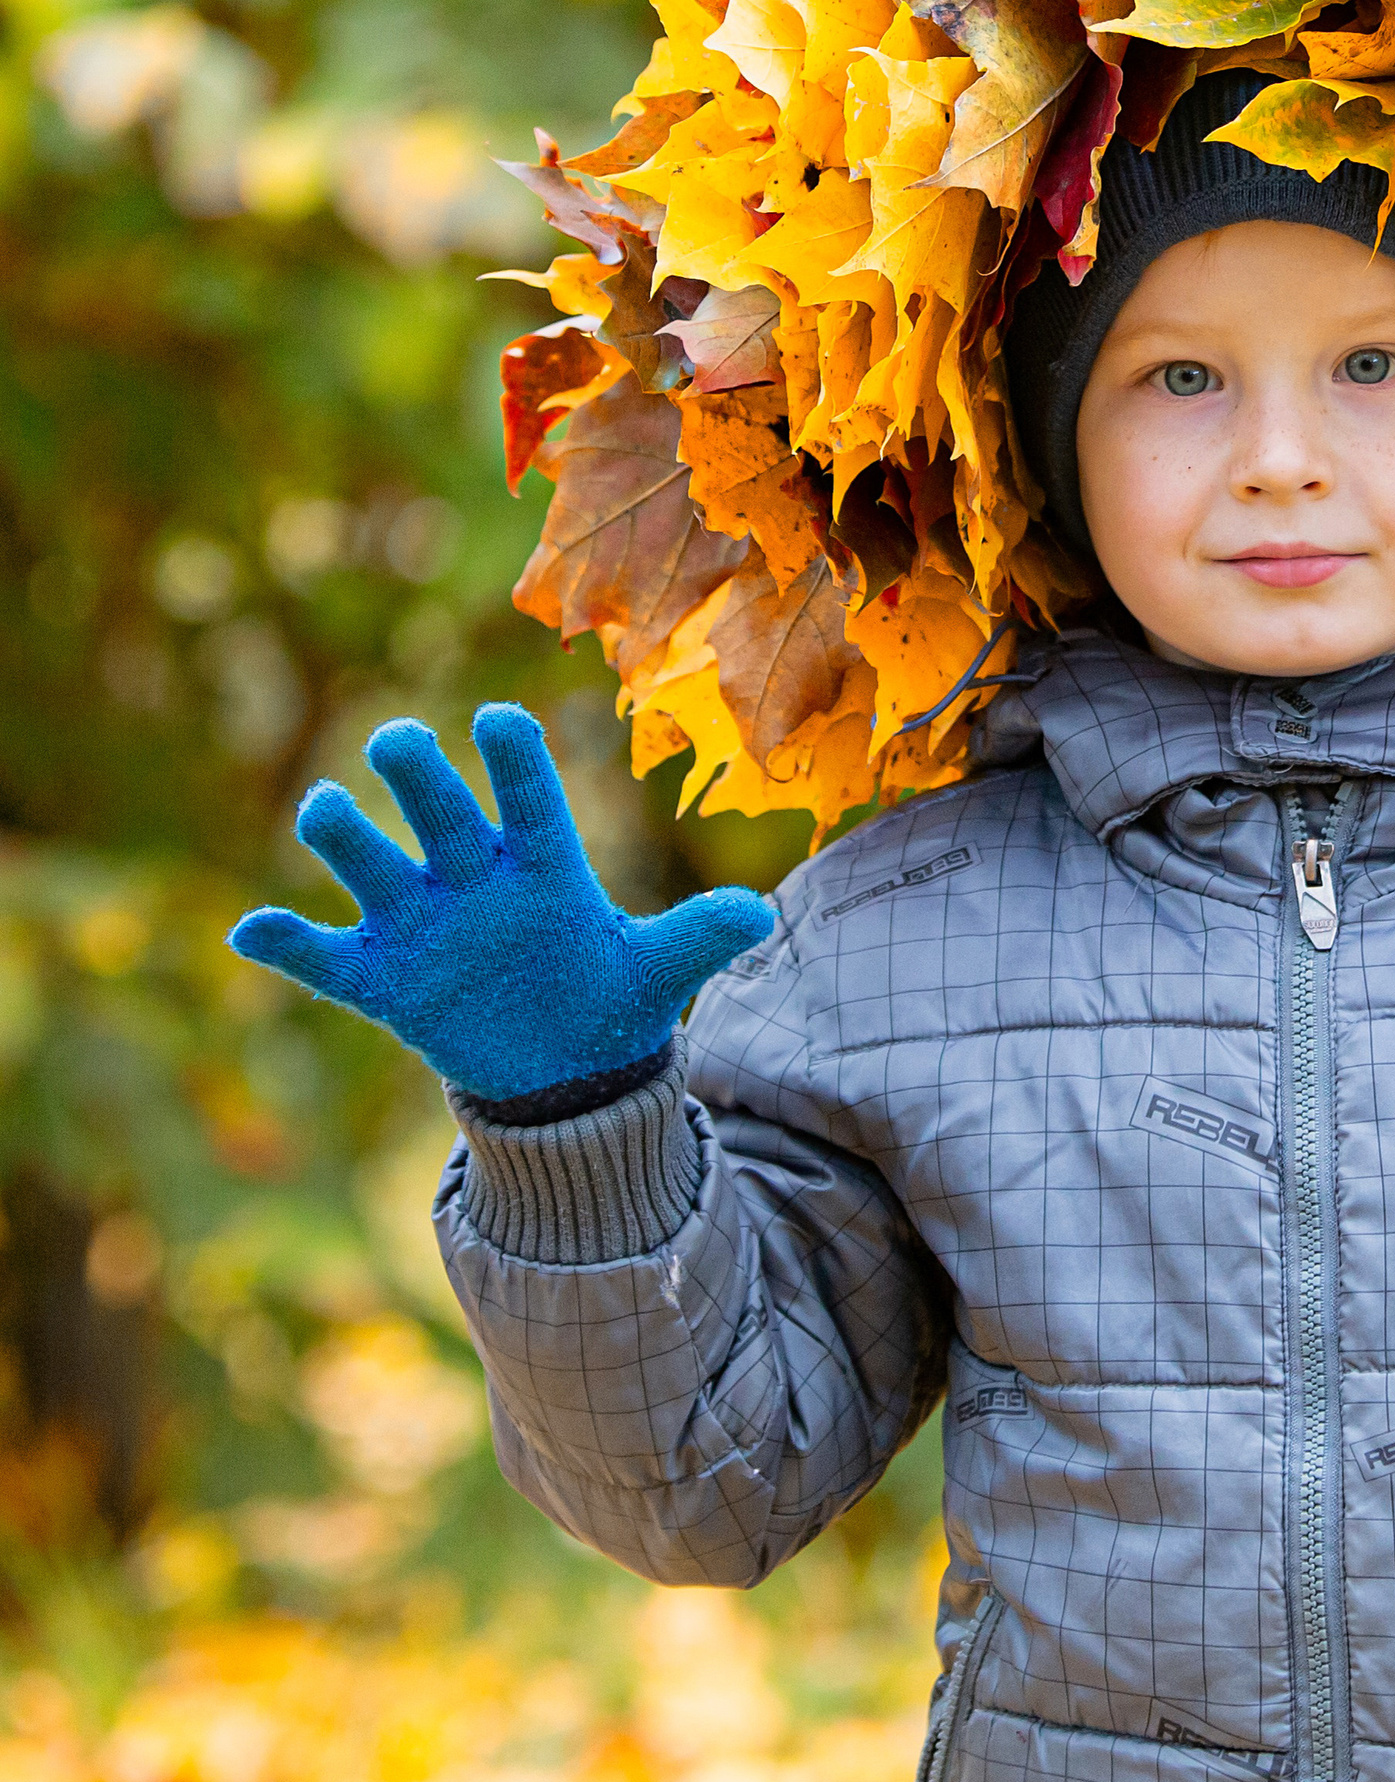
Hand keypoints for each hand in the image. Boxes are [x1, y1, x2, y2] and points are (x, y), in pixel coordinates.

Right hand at [229, 704, 774, 1103]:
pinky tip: (248, 931)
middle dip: (419, 775)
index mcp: (544, 864)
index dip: (515, 761)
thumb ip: (699, 936)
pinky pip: (325, 958)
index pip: (531, 799)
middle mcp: (474, 877)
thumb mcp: (658, 971)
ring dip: (344, 835)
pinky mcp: (383, 978)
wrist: (559, 1063)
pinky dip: (286, 945)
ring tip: (322, 808)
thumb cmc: (607, 992)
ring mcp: (422, 923)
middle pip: (441, 811)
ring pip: (372, 864)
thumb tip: (760, 916)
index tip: (497, 718)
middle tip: (398, 739)